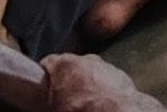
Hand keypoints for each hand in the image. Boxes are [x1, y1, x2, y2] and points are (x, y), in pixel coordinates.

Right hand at [39, 53, 162, 111]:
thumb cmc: (80, 111)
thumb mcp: (54, 107)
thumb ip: (49, 101)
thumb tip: (51, 104)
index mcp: (65, 65)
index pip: (47, 63)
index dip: (45, 76)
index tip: (43, 87)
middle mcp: (87, 60)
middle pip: (71, 67)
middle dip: (69, 80)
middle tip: (65, 99)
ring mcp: (107, 67)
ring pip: (92, 73)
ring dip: (89, 85)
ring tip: (86, 104)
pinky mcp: (123, 78)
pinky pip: (109, 82)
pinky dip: (106, 91)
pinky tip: (103, 105)